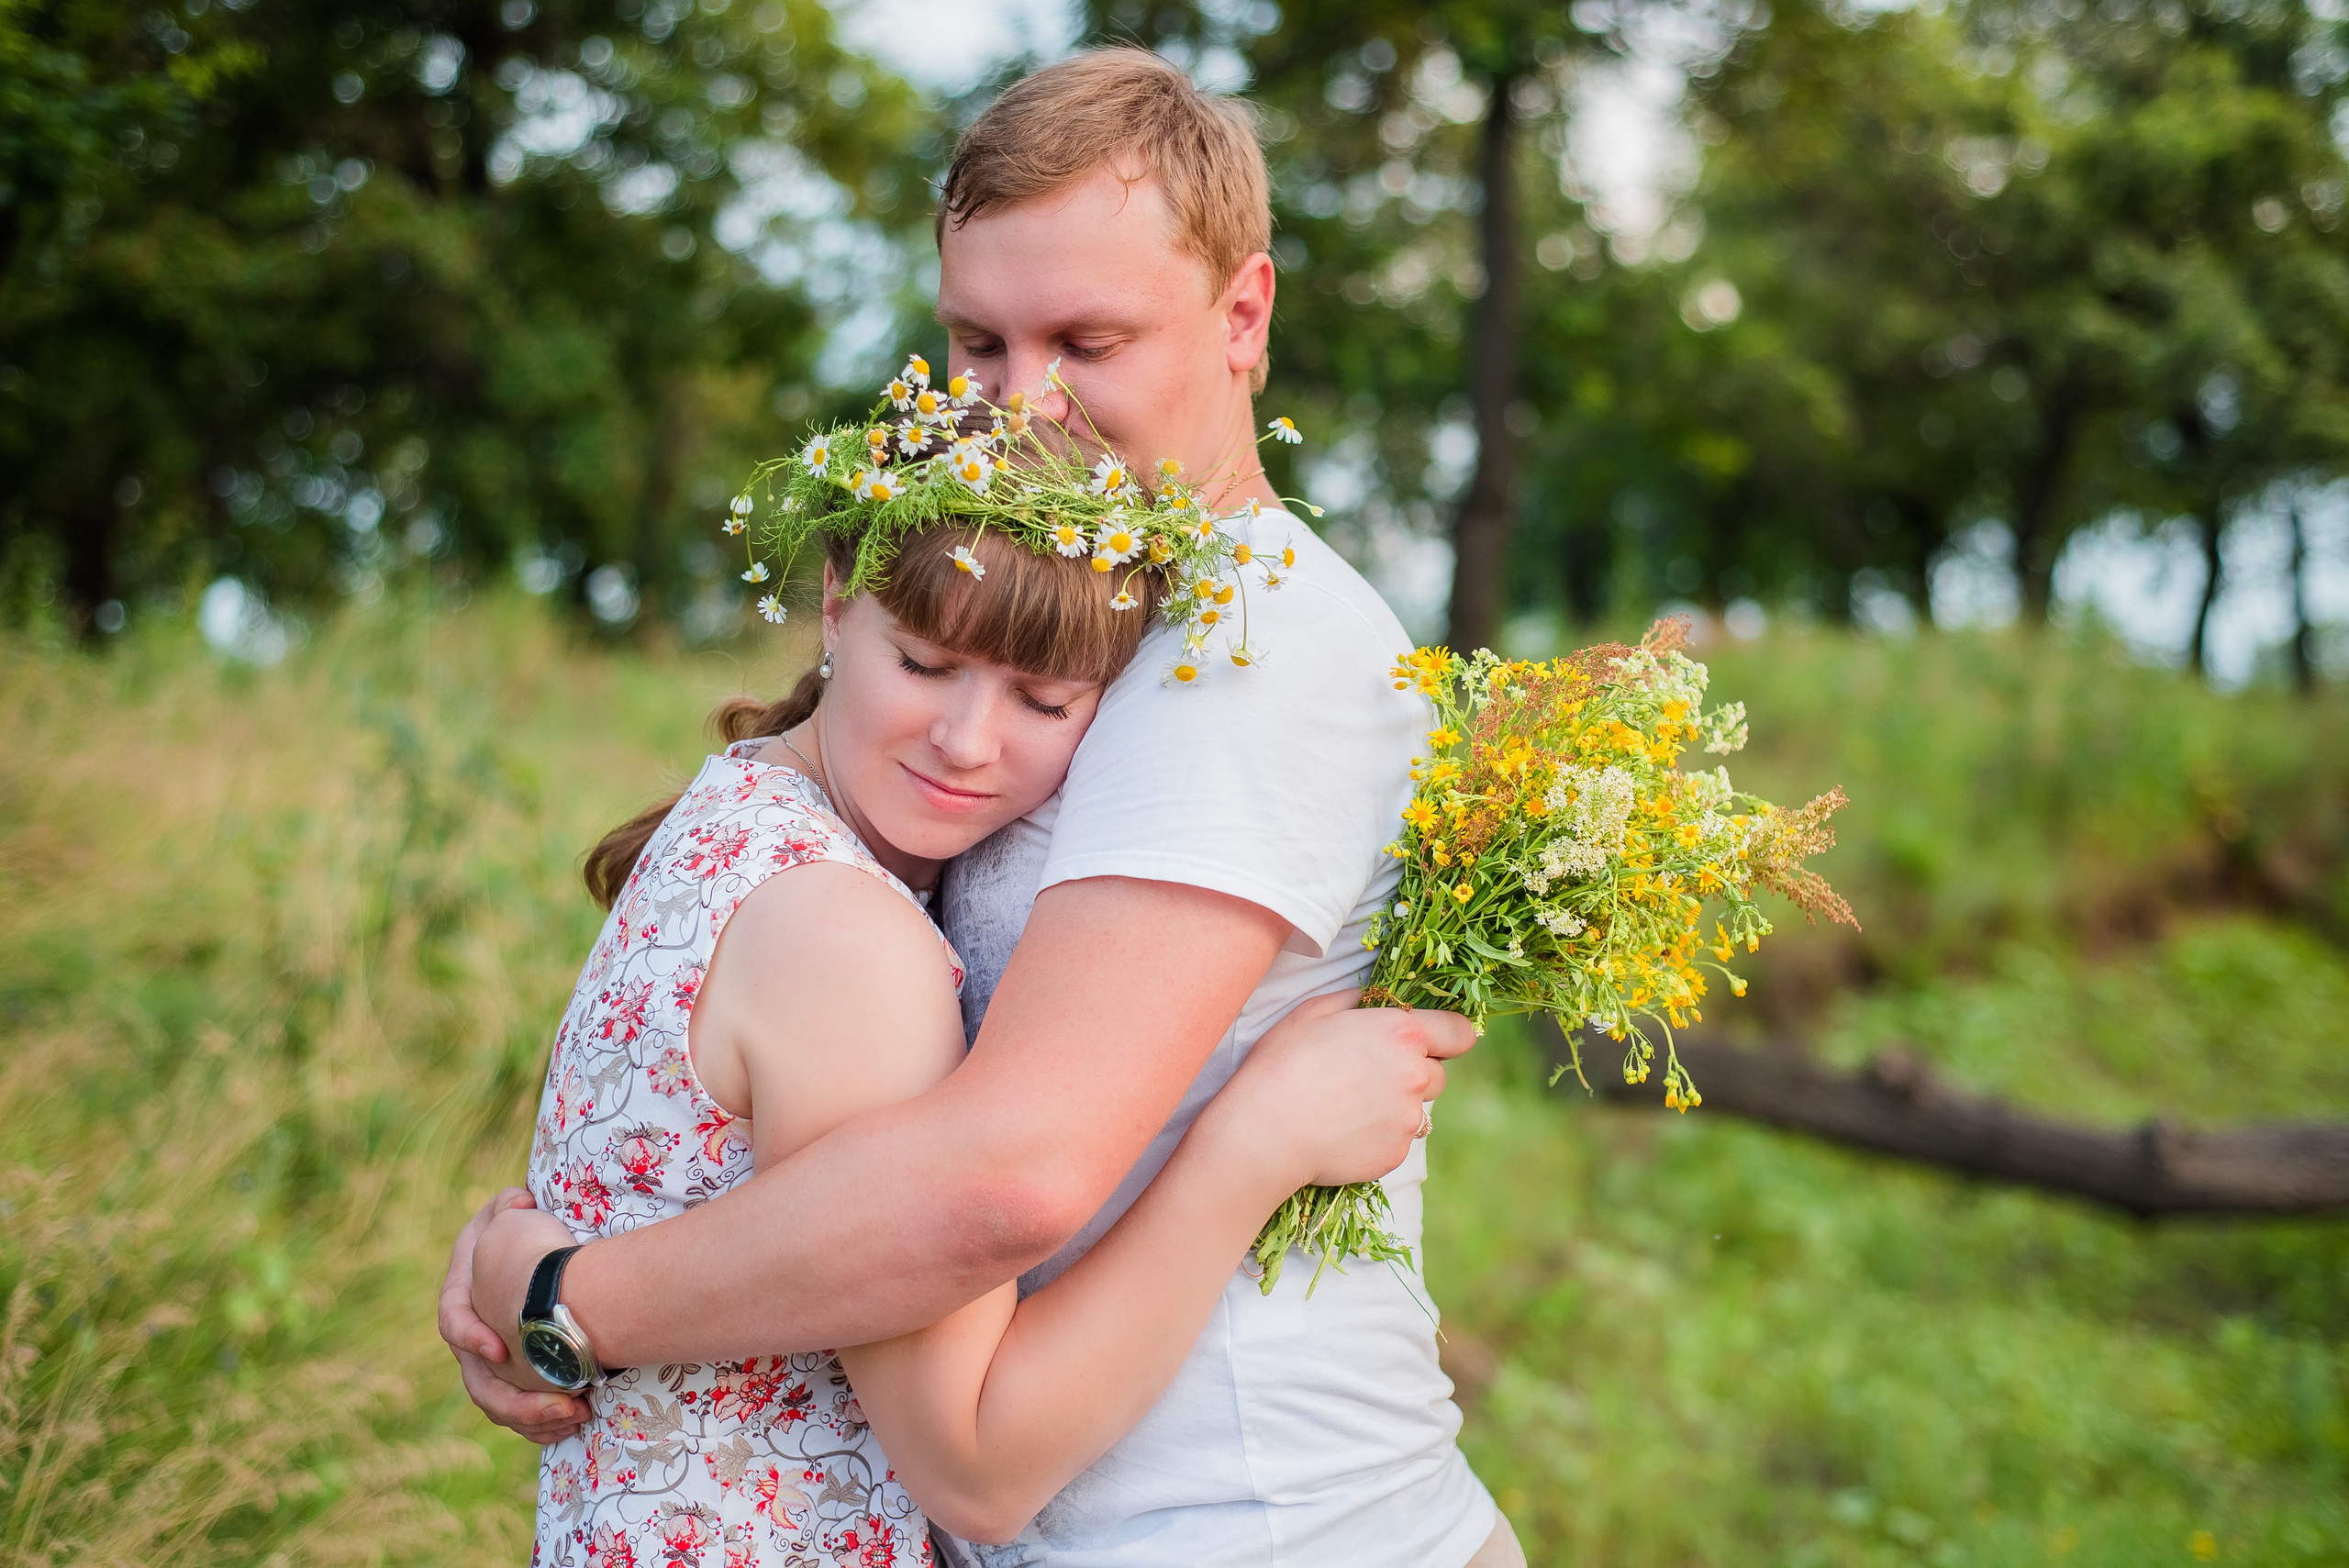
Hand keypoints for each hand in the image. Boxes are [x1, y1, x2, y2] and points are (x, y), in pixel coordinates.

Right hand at [437, 1187, 590, 1442]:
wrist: (521, 1258)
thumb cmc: (512, 1232)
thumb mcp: (508, 1211)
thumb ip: (509, 1204)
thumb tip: (521, 1200)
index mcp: (461, 1302)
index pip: (453, 1323)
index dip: (471, 1336)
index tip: (498, 1347)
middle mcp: (472, 1342)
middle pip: (482, 1385)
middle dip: (519, 1401)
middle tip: (563, 1404)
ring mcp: (490, 1367)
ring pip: (502, 1407)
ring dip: (536, 1418)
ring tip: (575, 1415)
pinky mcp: (513, 1382)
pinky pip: (522, 1415)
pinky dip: (545, 1424)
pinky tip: (577, 1422)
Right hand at [1206, 990, 1476, 1190]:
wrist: (1266, 1132)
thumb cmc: (1283, 1064)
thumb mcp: (1313, 1012)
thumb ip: (1355, 1001)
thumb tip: (1372, 1000)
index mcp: (1401, 1034)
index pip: (1459, 1032)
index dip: (1448, 1036)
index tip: (1432, 1042)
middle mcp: (1416, 1076)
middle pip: (1437, 1074)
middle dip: (1413, 1073)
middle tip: (1368, 1075)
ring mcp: (1408, 1120)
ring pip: (1417, 1110)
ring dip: (1395, 1106)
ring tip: (1348, 1106)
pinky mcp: (1396, 1154)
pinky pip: (1397, 1140)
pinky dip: (1378, 1136)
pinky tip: (1342, 1131)